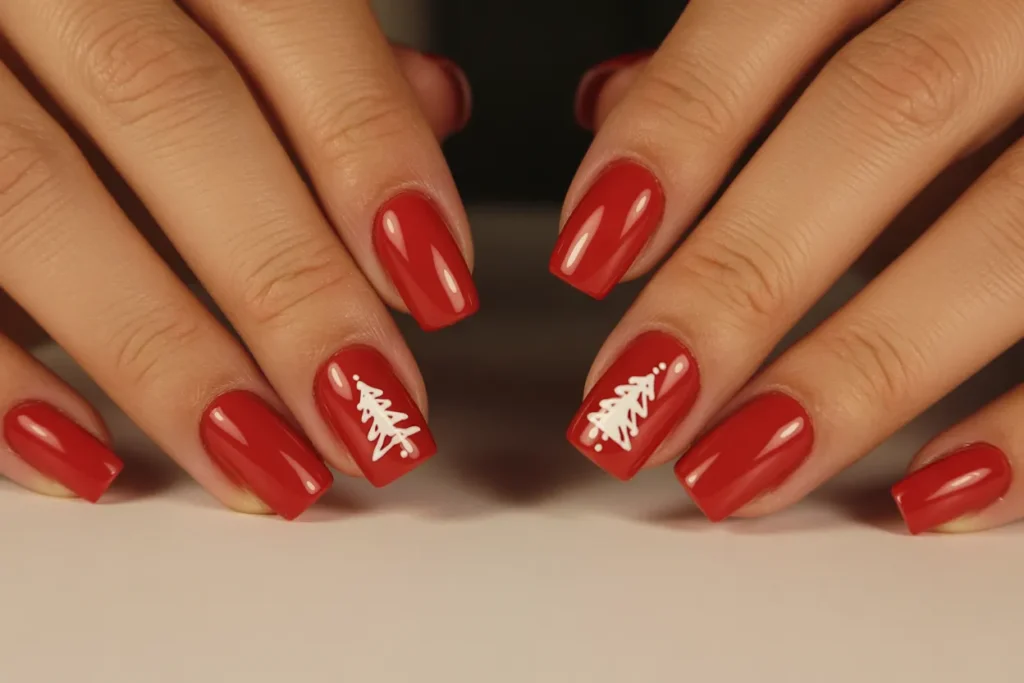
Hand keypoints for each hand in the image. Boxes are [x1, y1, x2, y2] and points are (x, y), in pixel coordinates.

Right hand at [0, 0, 476, 517]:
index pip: (289, 22)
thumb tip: (435, 106)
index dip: (373, 156)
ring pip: (34, 196)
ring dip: (163, 355)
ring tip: (269, 465)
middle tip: (375, 417)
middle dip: (289, 285)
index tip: (439, 288)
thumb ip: (311, 44)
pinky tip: (88, 458)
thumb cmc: (102, 0)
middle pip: (171, 115)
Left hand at [555, 0, 1023, 533]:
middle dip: (739, 280)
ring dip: (857, 374)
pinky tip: (927, 495)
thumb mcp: (858, 1)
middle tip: (632, 406)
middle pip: (881, 123)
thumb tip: (609, 109)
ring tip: (737, 470)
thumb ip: (748, 55)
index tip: (586, 259)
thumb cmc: (960, 21)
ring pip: (1007, 236)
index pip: (769, 16)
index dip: (673, 138)